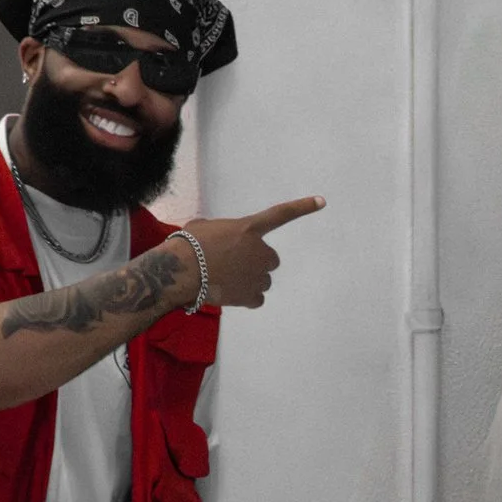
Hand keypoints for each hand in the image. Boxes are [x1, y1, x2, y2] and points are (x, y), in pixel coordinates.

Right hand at [183, 197, 325, 311]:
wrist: (180, 271)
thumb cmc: (187, 245)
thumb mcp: (204, 227)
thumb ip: (221, 231)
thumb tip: (217, 240)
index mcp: (248, 229)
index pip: (281, 215)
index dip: (302, 207)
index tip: (322, 201)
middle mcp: (259, 251)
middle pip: (271, 260)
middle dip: (257, 262)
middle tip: (233, 264)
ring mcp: (257, 275)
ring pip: (262, 281)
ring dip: (249, 280)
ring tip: (224, 279)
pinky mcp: (251, 296)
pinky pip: (256, 299)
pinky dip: (246, 298)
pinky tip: (229, 293)